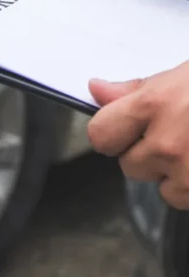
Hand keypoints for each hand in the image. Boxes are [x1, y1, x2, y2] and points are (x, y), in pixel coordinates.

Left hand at [87, 63, 188, 208]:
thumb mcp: (180, 76)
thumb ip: (135, 90)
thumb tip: (96, 89)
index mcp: (154, 105)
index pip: (100, 135)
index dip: (111, 135)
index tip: (124, 132)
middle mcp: (167, 142)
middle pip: (130, 166)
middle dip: (149, 156)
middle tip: (178, 136)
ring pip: (164, 190)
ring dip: (177, 177)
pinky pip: (188, 200)